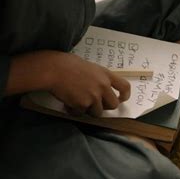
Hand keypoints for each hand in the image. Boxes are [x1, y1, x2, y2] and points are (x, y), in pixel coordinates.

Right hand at [7, 49, 129, 116]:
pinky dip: (75, 111)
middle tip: (95, 105)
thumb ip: (99, 78)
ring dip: (88, 110)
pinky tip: (68, 103)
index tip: (121, 99)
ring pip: (97, 112)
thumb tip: (102, 90)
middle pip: (113, 105)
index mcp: (106, 74)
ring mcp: (93, 97)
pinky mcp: (82, 105)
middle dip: (105, 107)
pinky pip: (81, 113)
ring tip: (78, 101)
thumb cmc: (68, 64)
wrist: (54, 69)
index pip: (125, 86)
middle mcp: (102, 86)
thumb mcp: (90, 67)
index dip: (125, 95)